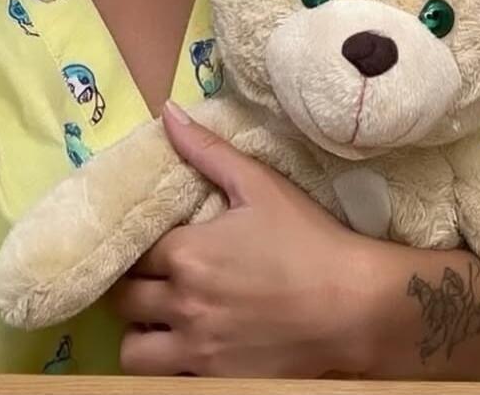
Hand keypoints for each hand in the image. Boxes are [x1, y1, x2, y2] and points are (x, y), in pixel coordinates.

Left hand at [109, 100, 375, 376]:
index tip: (152, 245)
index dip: (139, 247)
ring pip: (134, 352)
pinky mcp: (219, 383)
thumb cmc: (308, 240)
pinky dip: (171, 367)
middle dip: (132, 289)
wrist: (356, 306)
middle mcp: (183, 306)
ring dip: (141, 335)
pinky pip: (168, 382)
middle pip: (124, 302)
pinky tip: (191, 348)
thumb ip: (207, 150)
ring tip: (161, 320)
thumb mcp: (259, 184)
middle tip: (152, 280)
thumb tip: (167, 111)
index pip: (133, 253)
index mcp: (187, 254)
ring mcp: (199, 352)